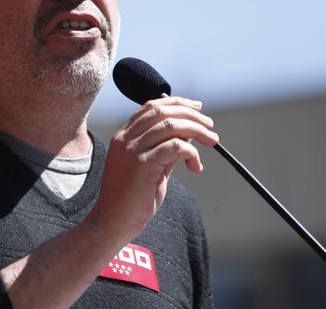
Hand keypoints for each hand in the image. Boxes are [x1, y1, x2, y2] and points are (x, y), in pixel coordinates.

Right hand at [87, 96, 217, 243]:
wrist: (112, 222)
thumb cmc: (131, 199)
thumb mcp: (151, 167)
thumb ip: (165, 149)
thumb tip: (188, 134)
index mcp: (124, 136)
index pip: (152, 106)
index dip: (177, 103)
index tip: (196, 108)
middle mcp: (126, 138)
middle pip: (163, 112)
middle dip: (191, 114)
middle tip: (210, 126)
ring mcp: (132, 150)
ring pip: (171, 125)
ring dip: (197, 130)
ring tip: (212, 141)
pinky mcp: (142, 164)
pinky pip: (175, 146)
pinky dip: (191, 152)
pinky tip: (195, 166)